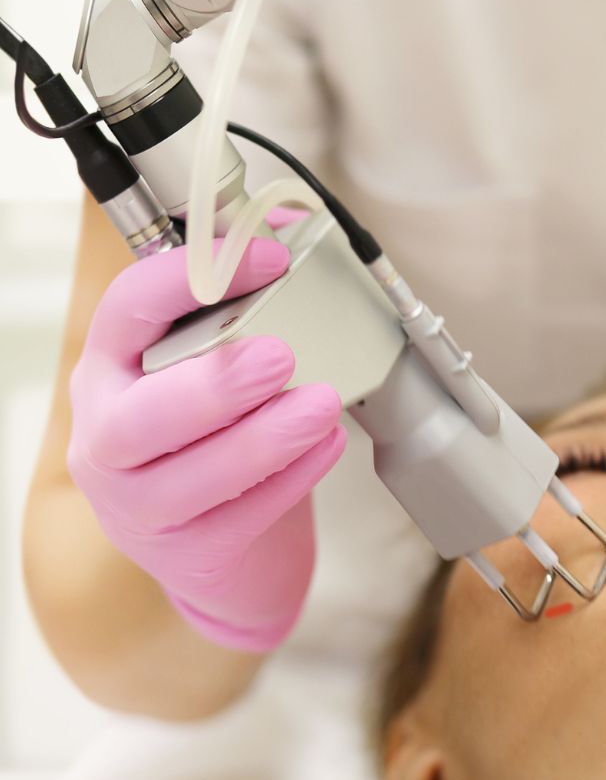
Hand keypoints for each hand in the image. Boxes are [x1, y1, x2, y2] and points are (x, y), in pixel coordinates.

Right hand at [67, 237, 346, 652]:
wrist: (218, 551)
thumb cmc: (210, 444)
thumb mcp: (206, 376)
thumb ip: (240, 314)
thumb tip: (300, 226)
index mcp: (108, 373)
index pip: (124, 313)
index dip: (187, 279)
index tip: (264, 257)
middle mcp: (106, 442)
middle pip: (139, 418)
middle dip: (214, 384)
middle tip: (281, 356)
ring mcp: (139, 507)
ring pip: (190, 477)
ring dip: (263, 438)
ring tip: (324, 404)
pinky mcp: (188, 554)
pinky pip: (240, 519)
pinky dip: (290, 480)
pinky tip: (326, 447)